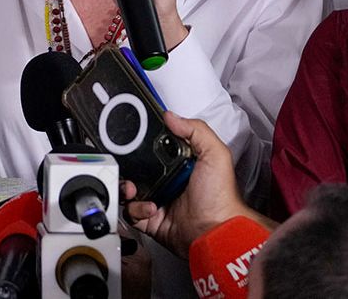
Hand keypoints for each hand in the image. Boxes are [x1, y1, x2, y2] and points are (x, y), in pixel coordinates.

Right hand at [122, 113, 264, 256]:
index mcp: (179, 164)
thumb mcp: (215, 154)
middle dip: (127, 166)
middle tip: (130, 167)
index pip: (153, 148)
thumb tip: (171, 116)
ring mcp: (157, 200)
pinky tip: (150, 207)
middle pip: (136, 168)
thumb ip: (196, 130)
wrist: (215, 232)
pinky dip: (136, 209)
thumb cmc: (220, 196)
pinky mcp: (150, 219)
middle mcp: (166, 180)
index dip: (141, 144)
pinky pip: (131, 212)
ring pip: (128, 189)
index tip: (132, 140)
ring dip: (126, 187)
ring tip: (134, 189)